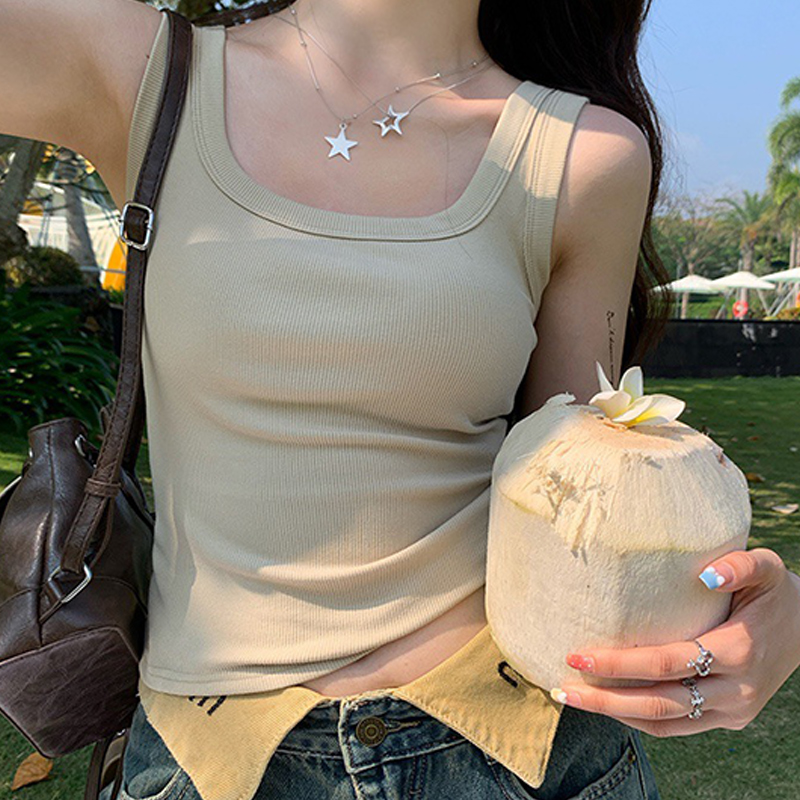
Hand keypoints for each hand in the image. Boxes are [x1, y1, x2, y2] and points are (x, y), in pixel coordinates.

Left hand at [549, 548, 799, 736]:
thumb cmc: (776, 591)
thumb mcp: (768, 567)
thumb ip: (741, 564)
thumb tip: (705, 574)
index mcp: (738, 651)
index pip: (666, 664)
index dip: (620, 664)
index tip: (577, 655)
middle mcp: (737, 690)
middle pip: (659, 702)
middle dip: (605, 698)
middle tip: (561, 686)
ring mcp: (735, 710)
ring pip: (666, 723)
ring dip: (616, 715)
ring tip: (573, 698)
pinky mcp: (731, 719)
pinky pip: (679, 727)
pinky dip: (641, 720)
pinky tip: (609, 705)